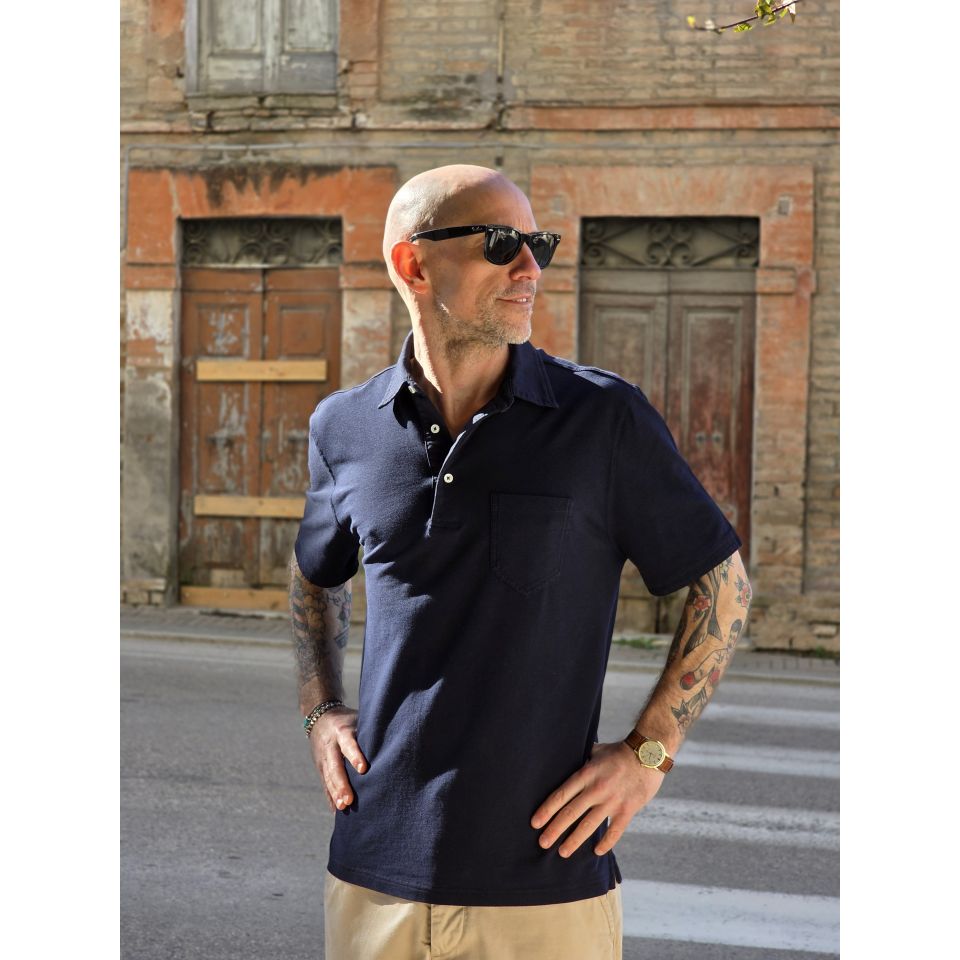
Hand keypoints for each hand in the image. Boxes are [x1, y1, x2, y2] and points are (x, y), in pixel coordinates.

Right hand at [308, 706, 367, 812]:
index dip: (355, 755)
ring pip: (328, 777)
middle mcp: (331, 746)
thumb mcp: (358, 719)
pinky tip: (337, 810)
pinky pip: (325, 783)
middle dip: (341, 784)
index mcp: (342, 732)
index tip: (363, 769)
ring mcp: (323, 758)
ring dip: (335, 793)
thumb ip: (370, 731)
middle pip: (335, 766)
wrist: (320, 718)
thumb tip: (397, 739)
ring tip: (343, 807)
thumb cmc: (348, 721)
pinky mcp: (320, 767)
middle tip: (349, 800)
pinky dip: (330, 796)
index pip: (348, 744)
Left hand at [530, 741, 663, 857]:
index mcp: (586, 774)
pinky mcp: (628, 810)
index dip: (547, 810)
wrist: (648, 754)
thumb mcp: (595, 751)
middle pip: (570, 813)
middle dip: (554, 830)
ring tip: (563, 852)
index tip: (535, 823)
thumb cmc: (619, 752)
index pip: (561, 795)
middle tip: (542, 843)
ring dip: (574, 840)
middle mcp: (596, 789)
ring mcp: (612, 801)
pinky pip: (614, 831)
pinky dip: (605, 843)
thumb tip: (564, 762)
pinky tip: (596, 852)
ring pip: (589, 826)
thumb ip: (581, 760)